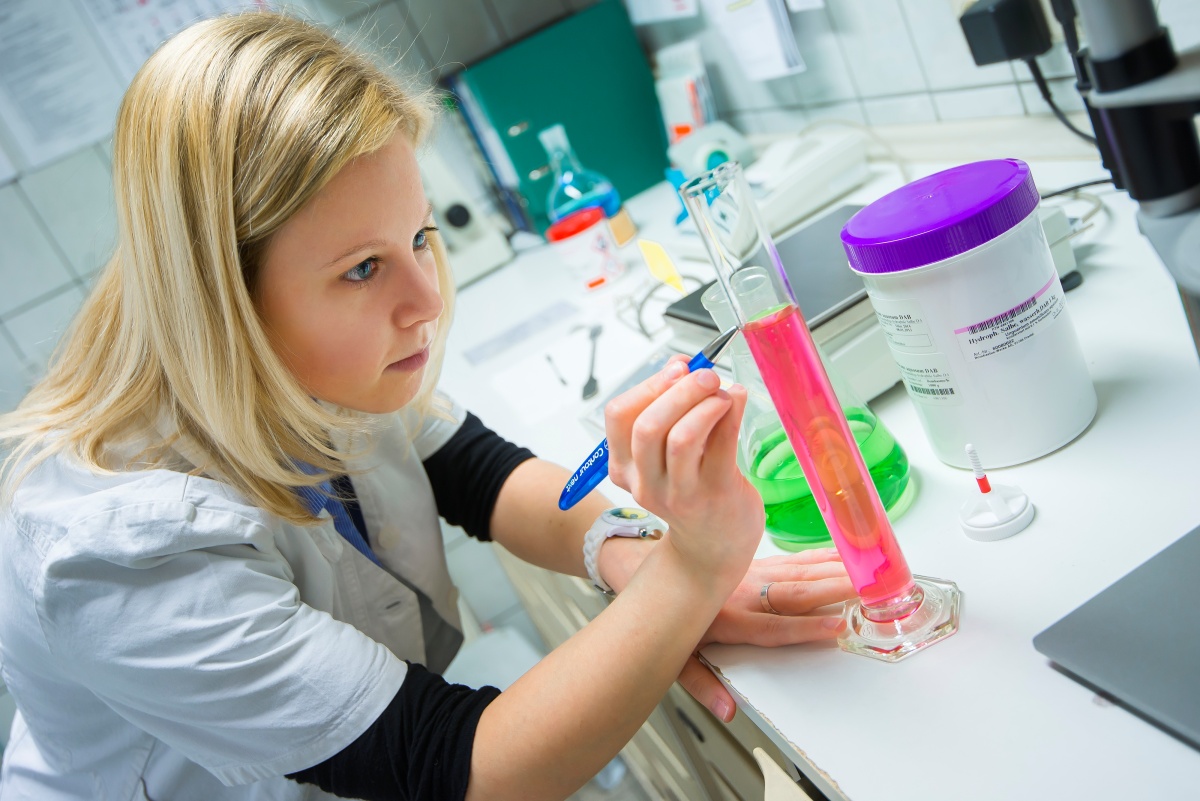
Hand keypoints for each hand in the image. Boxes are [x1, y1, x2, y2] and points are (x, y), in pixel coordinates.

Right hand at [604, 356, 763, 585]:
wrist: (712, 548)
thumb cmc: (690, 492)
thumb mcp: (664, 457)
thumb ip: (668, 412)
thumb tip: (681, 366)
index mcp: (625, 469)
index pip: (619, 416)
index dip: (649, 385)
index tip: (677, 369)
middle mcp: (647, 483)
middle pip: (648, 425)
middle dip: (678, 390)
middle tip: (705, 375)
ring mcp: (681, 493)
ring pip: (681, 437)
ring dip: (705, 403)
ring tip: (723, 392)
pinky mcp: (716, 495)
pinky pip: (722, 446)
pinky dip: (731, 412)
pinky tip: (737, 400)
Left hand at [676, 549, 855, 722]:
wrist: (650, 570)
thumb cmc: (667, 615)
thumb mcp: (675, 659)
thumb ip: (702, 686)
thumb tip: (726, 712)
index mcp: (729, 620)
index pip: (774, 627)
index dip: (807, 628)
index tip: (837, 626)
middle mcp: (744, 593)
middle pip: (795, 593)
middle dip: (833, 590)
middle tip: (866, 590)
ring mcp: (750, 573)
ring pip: (798, 572)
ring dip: (833, 571)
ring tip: (864, 572)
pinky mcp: (754, 562)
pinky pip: (793, 560)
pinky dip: (820, 557)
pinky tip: (841, 556)